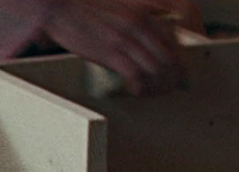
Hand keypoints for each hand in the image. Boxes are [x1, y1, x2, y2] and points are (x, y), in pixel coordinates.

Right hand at [41, 0, 201, 95]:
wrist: (60, 9)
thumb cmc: (84, 14)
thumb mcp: (119, 14)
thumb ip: (136, 28)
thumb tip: (145, 49)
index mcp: (142, 16)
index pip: (172, 43)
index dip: (179, 63)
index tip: (178, 76)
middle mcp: (138, 26)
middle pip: (167, 59)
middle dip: (172, 79)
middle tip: (169, 90)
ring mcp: (124, 39)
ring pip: (154, 69)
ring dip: (156, 86)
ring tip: (153, 94)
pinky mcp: (109, 52)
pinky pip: (134, 75)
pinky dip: (139, 87)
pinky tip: (136, 91)